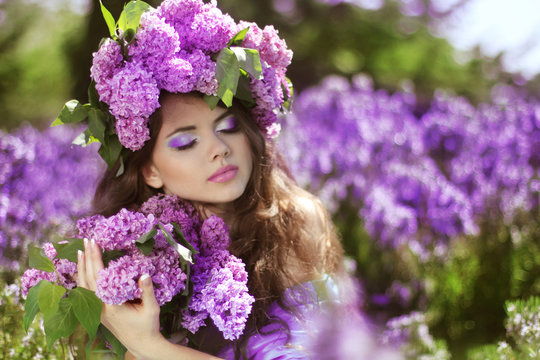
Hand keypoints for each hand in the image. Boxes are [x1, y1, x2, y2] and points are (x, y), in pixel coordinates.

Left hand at [77, 239, 163, 357]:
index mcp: (111, 305)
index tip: (94, 244)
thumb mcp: (152, 308)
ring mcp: (97, 310)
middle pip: (88, 279)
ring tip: (81, 251)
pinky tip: (82, 270)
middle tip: (87, 240)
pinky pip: (86, 292)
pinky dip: (83, 278)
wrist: (141, 344)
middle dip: (87, 258)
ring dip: (82, 267)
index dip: (95, 259)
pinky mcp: (98, 312)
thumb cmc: (148, 326)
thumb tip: (144, 274)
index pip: (99, 277)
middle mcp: (100, 308)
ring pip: (83, 286)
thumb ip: (147, 291)